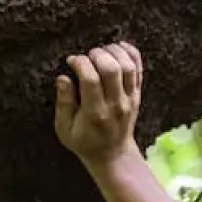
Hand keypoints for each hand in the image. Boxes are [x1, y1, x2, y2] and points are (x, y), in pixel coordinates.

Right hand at [55, 42, 142, 166]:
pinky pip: (138, 68)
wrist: (113, 155)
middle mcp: (115, 104)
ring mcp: (129, 99)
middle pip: (112, 68)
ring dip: (114, 51)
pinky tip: (118, 47)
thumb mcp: (65, 129)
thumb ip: (63, 103)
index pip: (91, 79)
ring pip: (128, 66)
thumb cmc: (85, 142)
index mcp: (95, 113)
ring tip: (101, 51)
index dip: (80, 63)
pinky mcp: (137, 94)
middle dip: (97, 54)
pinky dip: (131, 52)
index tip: (72, 61)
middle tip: (87, 56)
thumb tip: (63, 78)